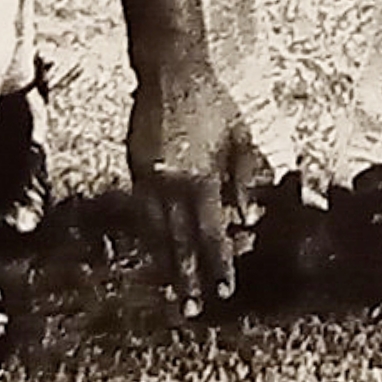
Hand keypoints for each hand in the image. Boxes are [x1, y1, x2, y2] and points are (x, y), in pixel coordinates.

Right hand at [127, 53, 267, 319]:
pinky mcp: (134, 169)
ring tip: (171, 291)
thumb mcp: (241, 138)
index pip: (211, 234)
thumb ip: (246, 180)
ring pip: (156, 233)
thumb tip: (248, 220)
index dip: (218, 264)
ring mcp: (147, 178)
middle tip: (193, 310)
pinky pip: (142, 214)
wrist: (169, 71)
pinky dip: (150, 237)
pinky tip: (156, 251)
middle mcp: (171, 184)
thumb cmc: (213, 103)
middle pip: (179, 243)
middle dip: (187, 279)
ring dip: (165, 264)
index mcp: (201, 178)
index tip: (224, 290)